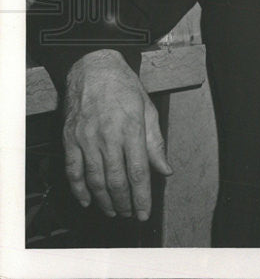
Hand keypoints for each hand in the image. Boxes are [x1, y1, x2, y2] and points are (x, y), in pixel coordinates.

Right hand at [62, 49, 172, 220]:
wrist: (93, 68)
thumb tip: (166, 169)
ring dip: (104, 200)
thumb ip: (155, 143)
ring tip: (114, 211)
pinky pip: (73, 170)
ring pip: (95, 179)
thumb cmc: (124, 87)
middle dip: (124, 202)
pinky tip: (88, 200)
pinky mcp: (70, 139)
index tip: (145, 212)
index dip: (142, 196)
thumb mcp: (148, 109)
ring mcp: (86, 138)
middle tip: (130, 214)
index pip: (138, 171)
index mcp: (131, 128)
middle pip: (116, 180)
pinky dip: (79, 189)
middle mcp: (108, 136)